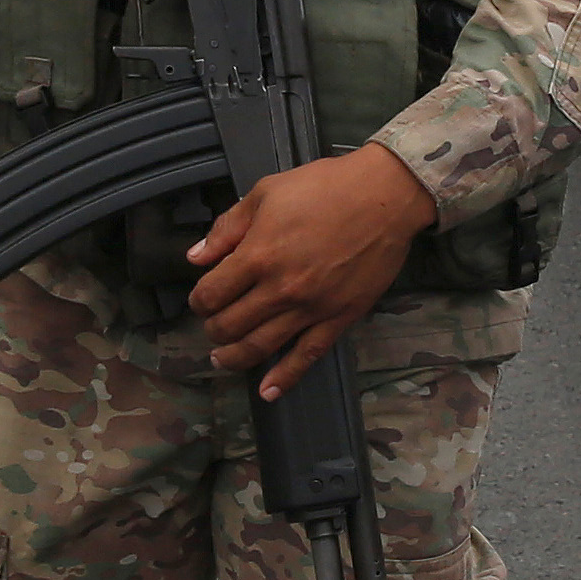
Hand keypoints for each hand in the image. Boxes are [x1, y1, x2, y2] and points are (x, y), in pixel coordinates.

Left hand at [188, 145, 438, 396]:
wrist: (385, 197)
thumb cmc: (325, 187)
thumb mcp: (266, 193)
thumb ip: (227, 228)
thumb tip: (195, 258)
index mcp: (258, 255)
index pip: (211, 294)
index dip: (199, 300)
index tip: (202, 298)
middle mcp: (280, 289)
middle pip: (230, 326)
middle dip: (214, 329)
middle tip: (214, 324)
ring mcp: (311, 309)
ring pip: (260, 348)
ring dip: (234, 358)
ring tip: (224, 359)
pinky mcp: (338, 319)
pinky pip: (307, 357)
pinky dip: (284, 378)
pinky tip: (268, 392)